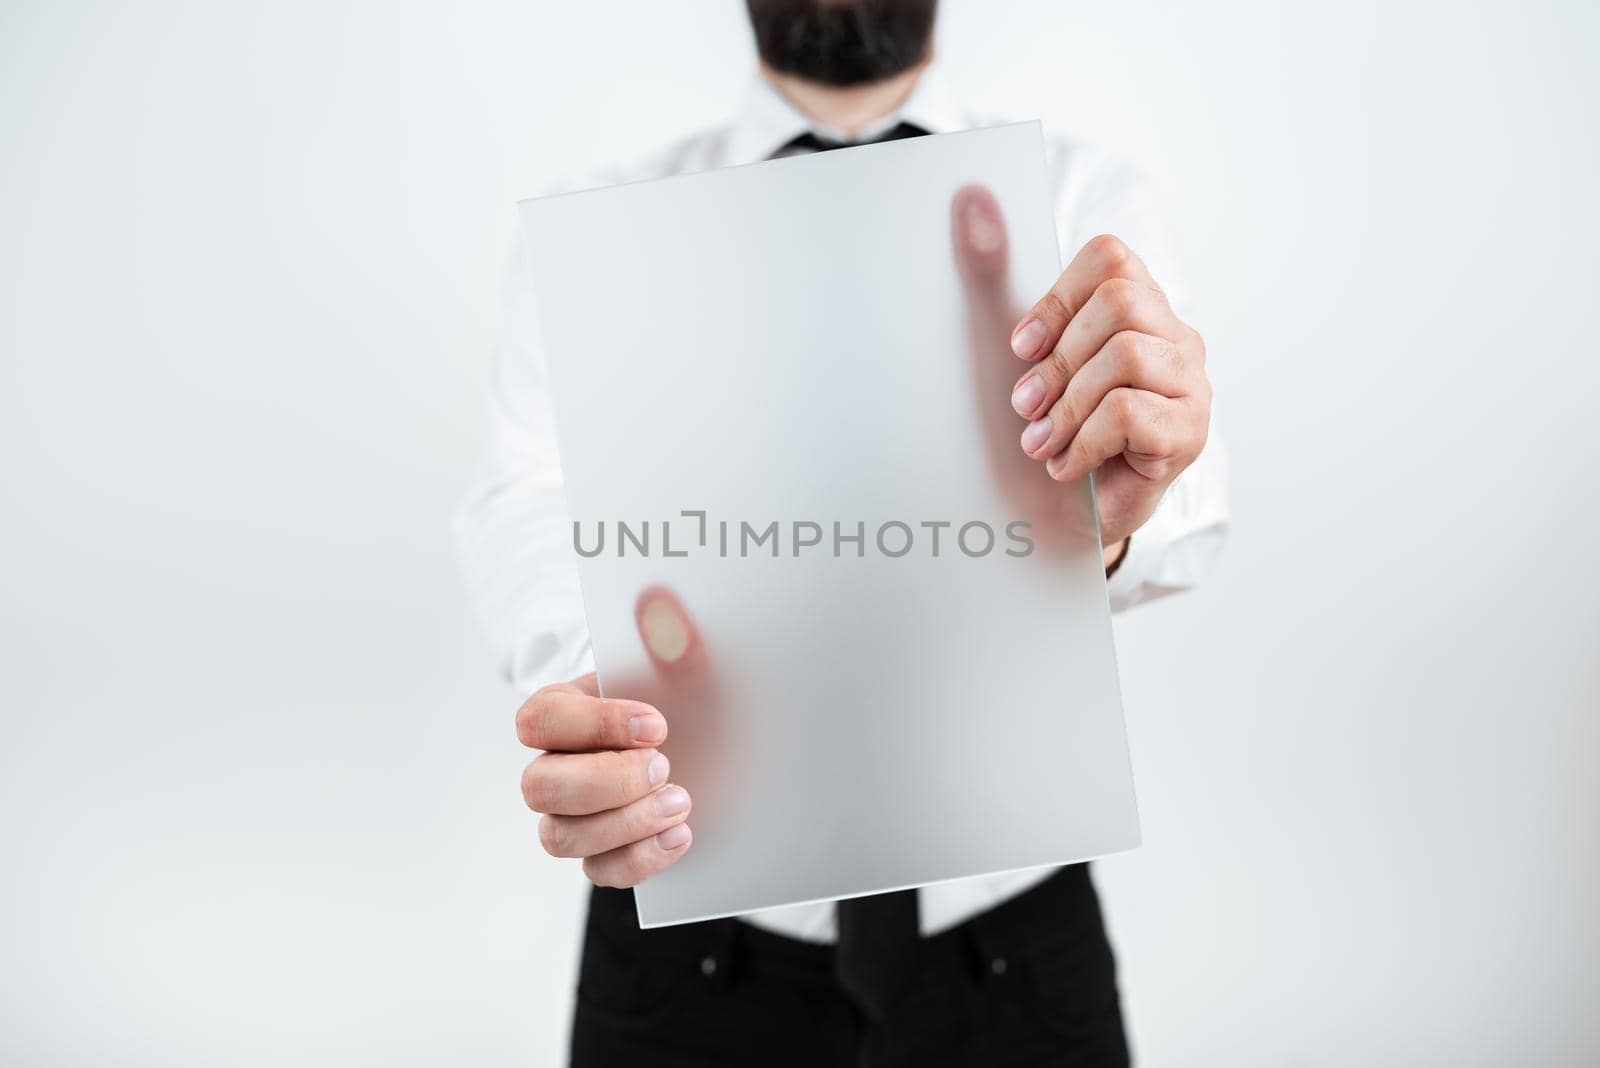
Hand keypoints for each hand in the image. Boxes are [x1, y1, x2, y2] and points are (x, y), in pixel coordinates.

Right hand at [516, 589, 700, 887]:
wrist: (718, 741)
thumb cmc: (688, 695)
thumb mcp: (685, 664)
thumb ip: (669, 637)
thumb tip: (658, 601)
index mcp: (561, 711)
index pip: (540, 720)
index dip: (595, 725)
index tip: (658, 724)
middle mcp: (555, 766)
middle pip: (540, 787)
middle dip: (605, 782)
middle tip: (665, 766)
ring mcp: (573, 815)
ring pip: (560, 837)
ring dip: (622, 824)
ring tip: (681, 802)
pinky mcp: (602, 852)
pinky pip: (599, 871)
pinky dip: (638, 859)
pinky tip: (681, 834)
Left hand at [951, 187, 1211, 550]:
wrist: (1054, 517)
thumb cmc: (1040, 426)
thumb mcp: (1007, 348)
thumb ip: (991, 271)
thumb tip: (968, 195)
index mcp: (1137, 305)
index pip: (1111, 258)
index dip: (1057, 299)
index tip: (1019, 348)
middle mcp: (1174, 336)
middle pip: (1121, 303)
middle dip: (1059, 359)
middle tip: (1026, 405)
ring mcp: (1190, 385)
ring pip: (1125, 357)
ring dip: (1066, 407)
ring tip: (1043, 441)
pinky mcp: (1190, 434)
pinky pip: (1130, 412)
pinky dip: (1083, 441)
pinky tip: (1067, 465)